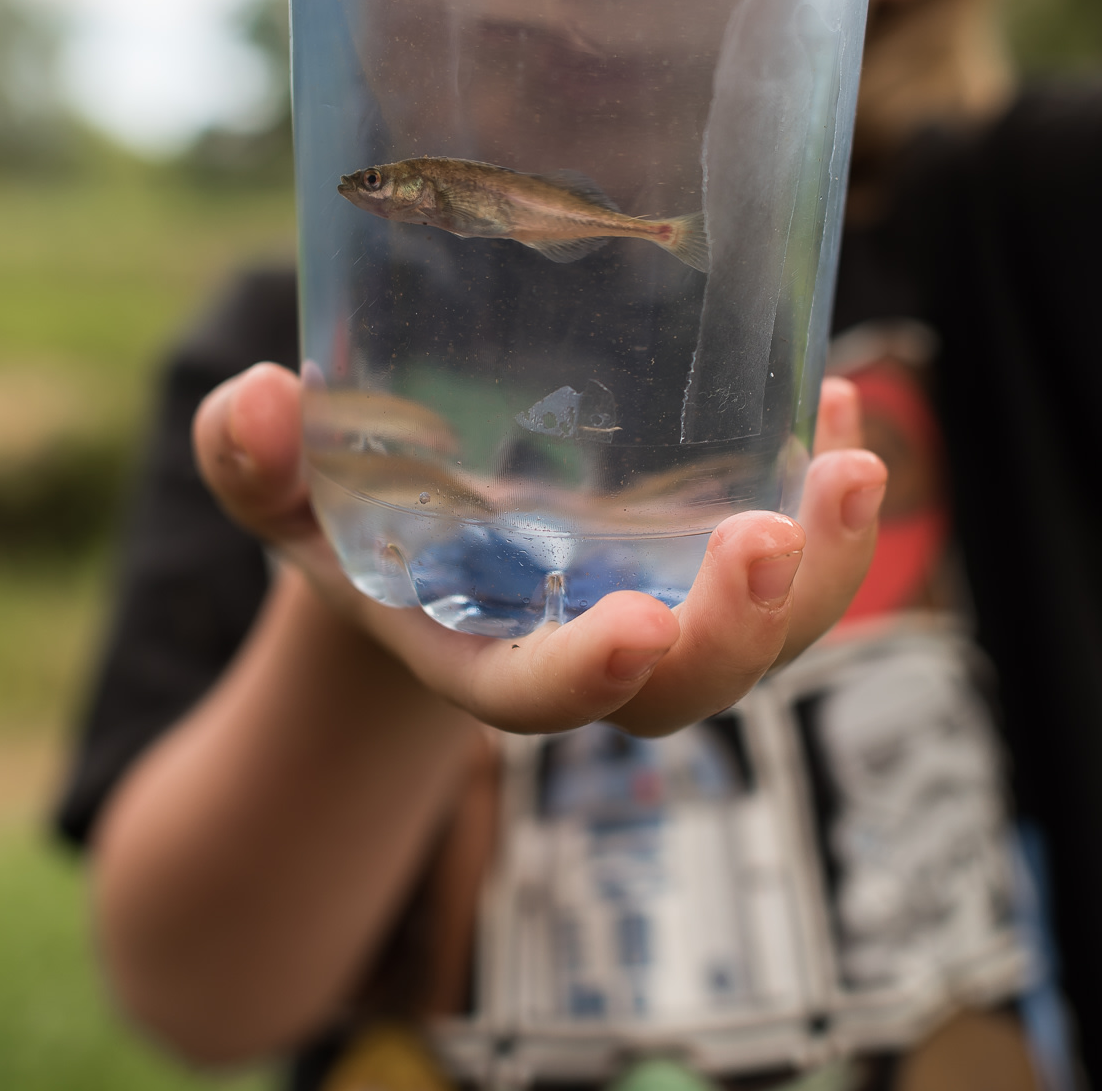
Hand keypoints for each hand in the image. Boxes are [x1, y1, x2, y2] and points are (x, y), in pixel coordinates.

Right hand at [194, 363, 884, 735]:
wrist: (422, 524)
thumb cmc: (341, 511)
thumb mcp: (275, 488)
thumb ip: (249, 458)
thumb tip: (258, 400)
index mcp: (477, 655)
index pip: (538, 700)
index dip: (591, 681)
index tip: (643, 629)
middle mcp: (587, 650)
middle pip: (689, 687)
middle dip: (744, 629)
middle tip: (768, 531)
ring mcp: (661, 604)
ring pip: (770, 632)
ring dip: (823, 565)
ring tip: (853, 464)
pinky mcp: (705, 554)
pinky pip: (789, 556)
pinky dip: (820, 490)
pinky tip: (837, 402)